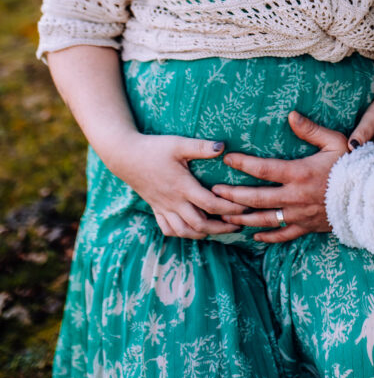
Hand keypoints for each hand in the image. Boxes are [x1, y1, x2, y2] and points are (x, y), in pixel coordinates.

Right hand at [112, 132, 244, 238]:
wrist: (125, 156)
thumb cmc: (153, 148)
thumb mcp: (178, 144)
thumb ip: (201, 147)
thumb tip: (223, 147)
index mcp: (182, 187)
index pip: (211, 204)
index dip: (230, 208)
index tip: (244, 208)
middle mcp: (174, 202)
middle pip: (200, 224)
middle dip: (221, 228)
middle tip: (239, 225)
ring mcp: (163, 207)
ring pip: (184, 231)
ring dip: (203, 234)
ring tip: (220, 230)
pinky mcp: (156, 208)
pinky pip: (168, 229)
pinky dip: (182, 233)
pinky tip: (192, 230)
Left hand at [211, 111, 348, 242]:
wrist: (370, 197)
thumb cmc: (352, 165)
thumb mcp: (335, 141)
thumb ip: (310, 129)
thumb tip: (291, 115)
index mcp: (298, 173)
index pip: (263, 169)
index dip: (242, 164)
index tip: (226, 159)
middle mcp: (294, 196)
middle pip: (256, 198)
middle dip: (232, 195)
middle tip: (213, 192)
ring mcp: (299, 214)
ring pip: (264, 220)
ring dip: (242, 217)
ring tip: (224, 215)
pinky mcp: (307, 227)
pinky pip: (283, 236)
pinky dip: (267, 238)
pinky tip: (254, 237)